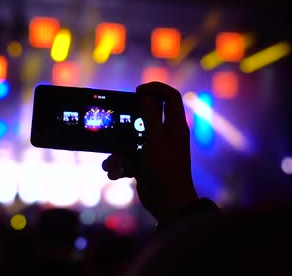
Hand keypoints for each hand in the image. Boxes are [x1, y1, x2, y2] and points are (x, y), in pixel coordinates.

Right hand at [102, 82, 197, 224]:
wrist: (167, 203)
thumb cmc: (165, 169)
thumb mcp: (156, 139)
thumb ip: (150, 115)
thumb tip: (145, 97)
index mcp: (175, 126)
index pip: (170, 97)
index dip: (156, 89)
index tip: (137, 91)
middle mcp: (166, 135)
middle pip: (147, 116)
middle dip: (129, 121)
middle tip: (118, 120)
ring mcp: (154, 150)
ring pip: (132, 139)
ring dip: (119, 150)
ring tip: (116, 162)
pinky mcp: (144, 164)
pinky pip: (127, 157)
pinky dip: (120, 164)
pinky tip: (116, 173)